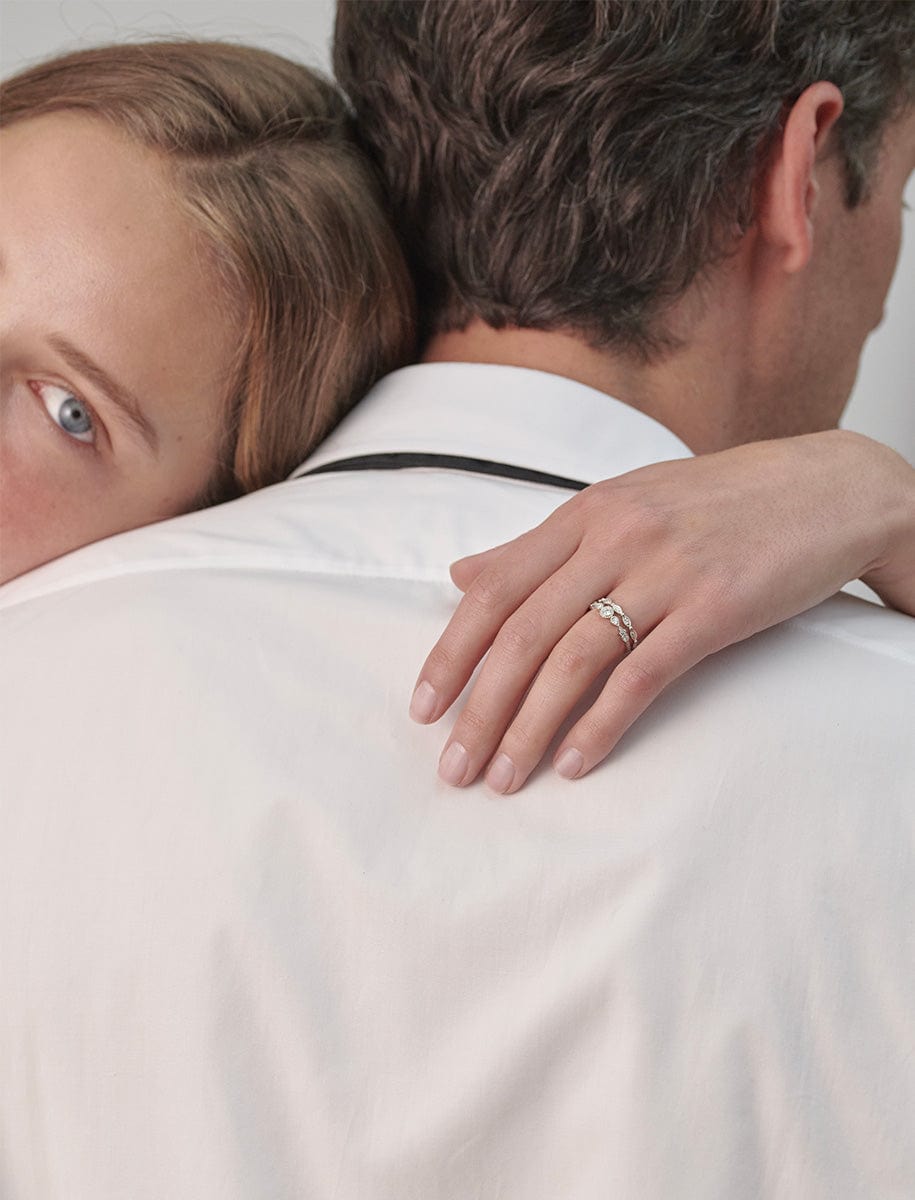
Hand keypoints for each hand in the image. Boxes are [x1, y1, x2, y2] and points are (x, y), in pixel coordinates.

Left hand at [410, 430, 914, 792]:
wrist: (830, 488)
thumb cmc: (720, 503)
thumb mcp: (622, 505)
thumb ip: (540, 546)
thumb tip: (461, 575)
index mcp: (586, 513)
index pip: (495, 588)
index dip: (452, 651)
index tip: (424, 706)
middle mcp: (615, 537)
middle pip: (523, 633)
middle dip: (479, 708)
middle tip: (451, 768)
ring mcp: (665, 571)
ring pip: (573, 659)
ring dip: (528, 728)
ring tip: (502, 779)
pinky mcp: (715, 608)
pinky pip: (643, 676)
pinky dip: (601, 724)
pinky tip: (573, 763)